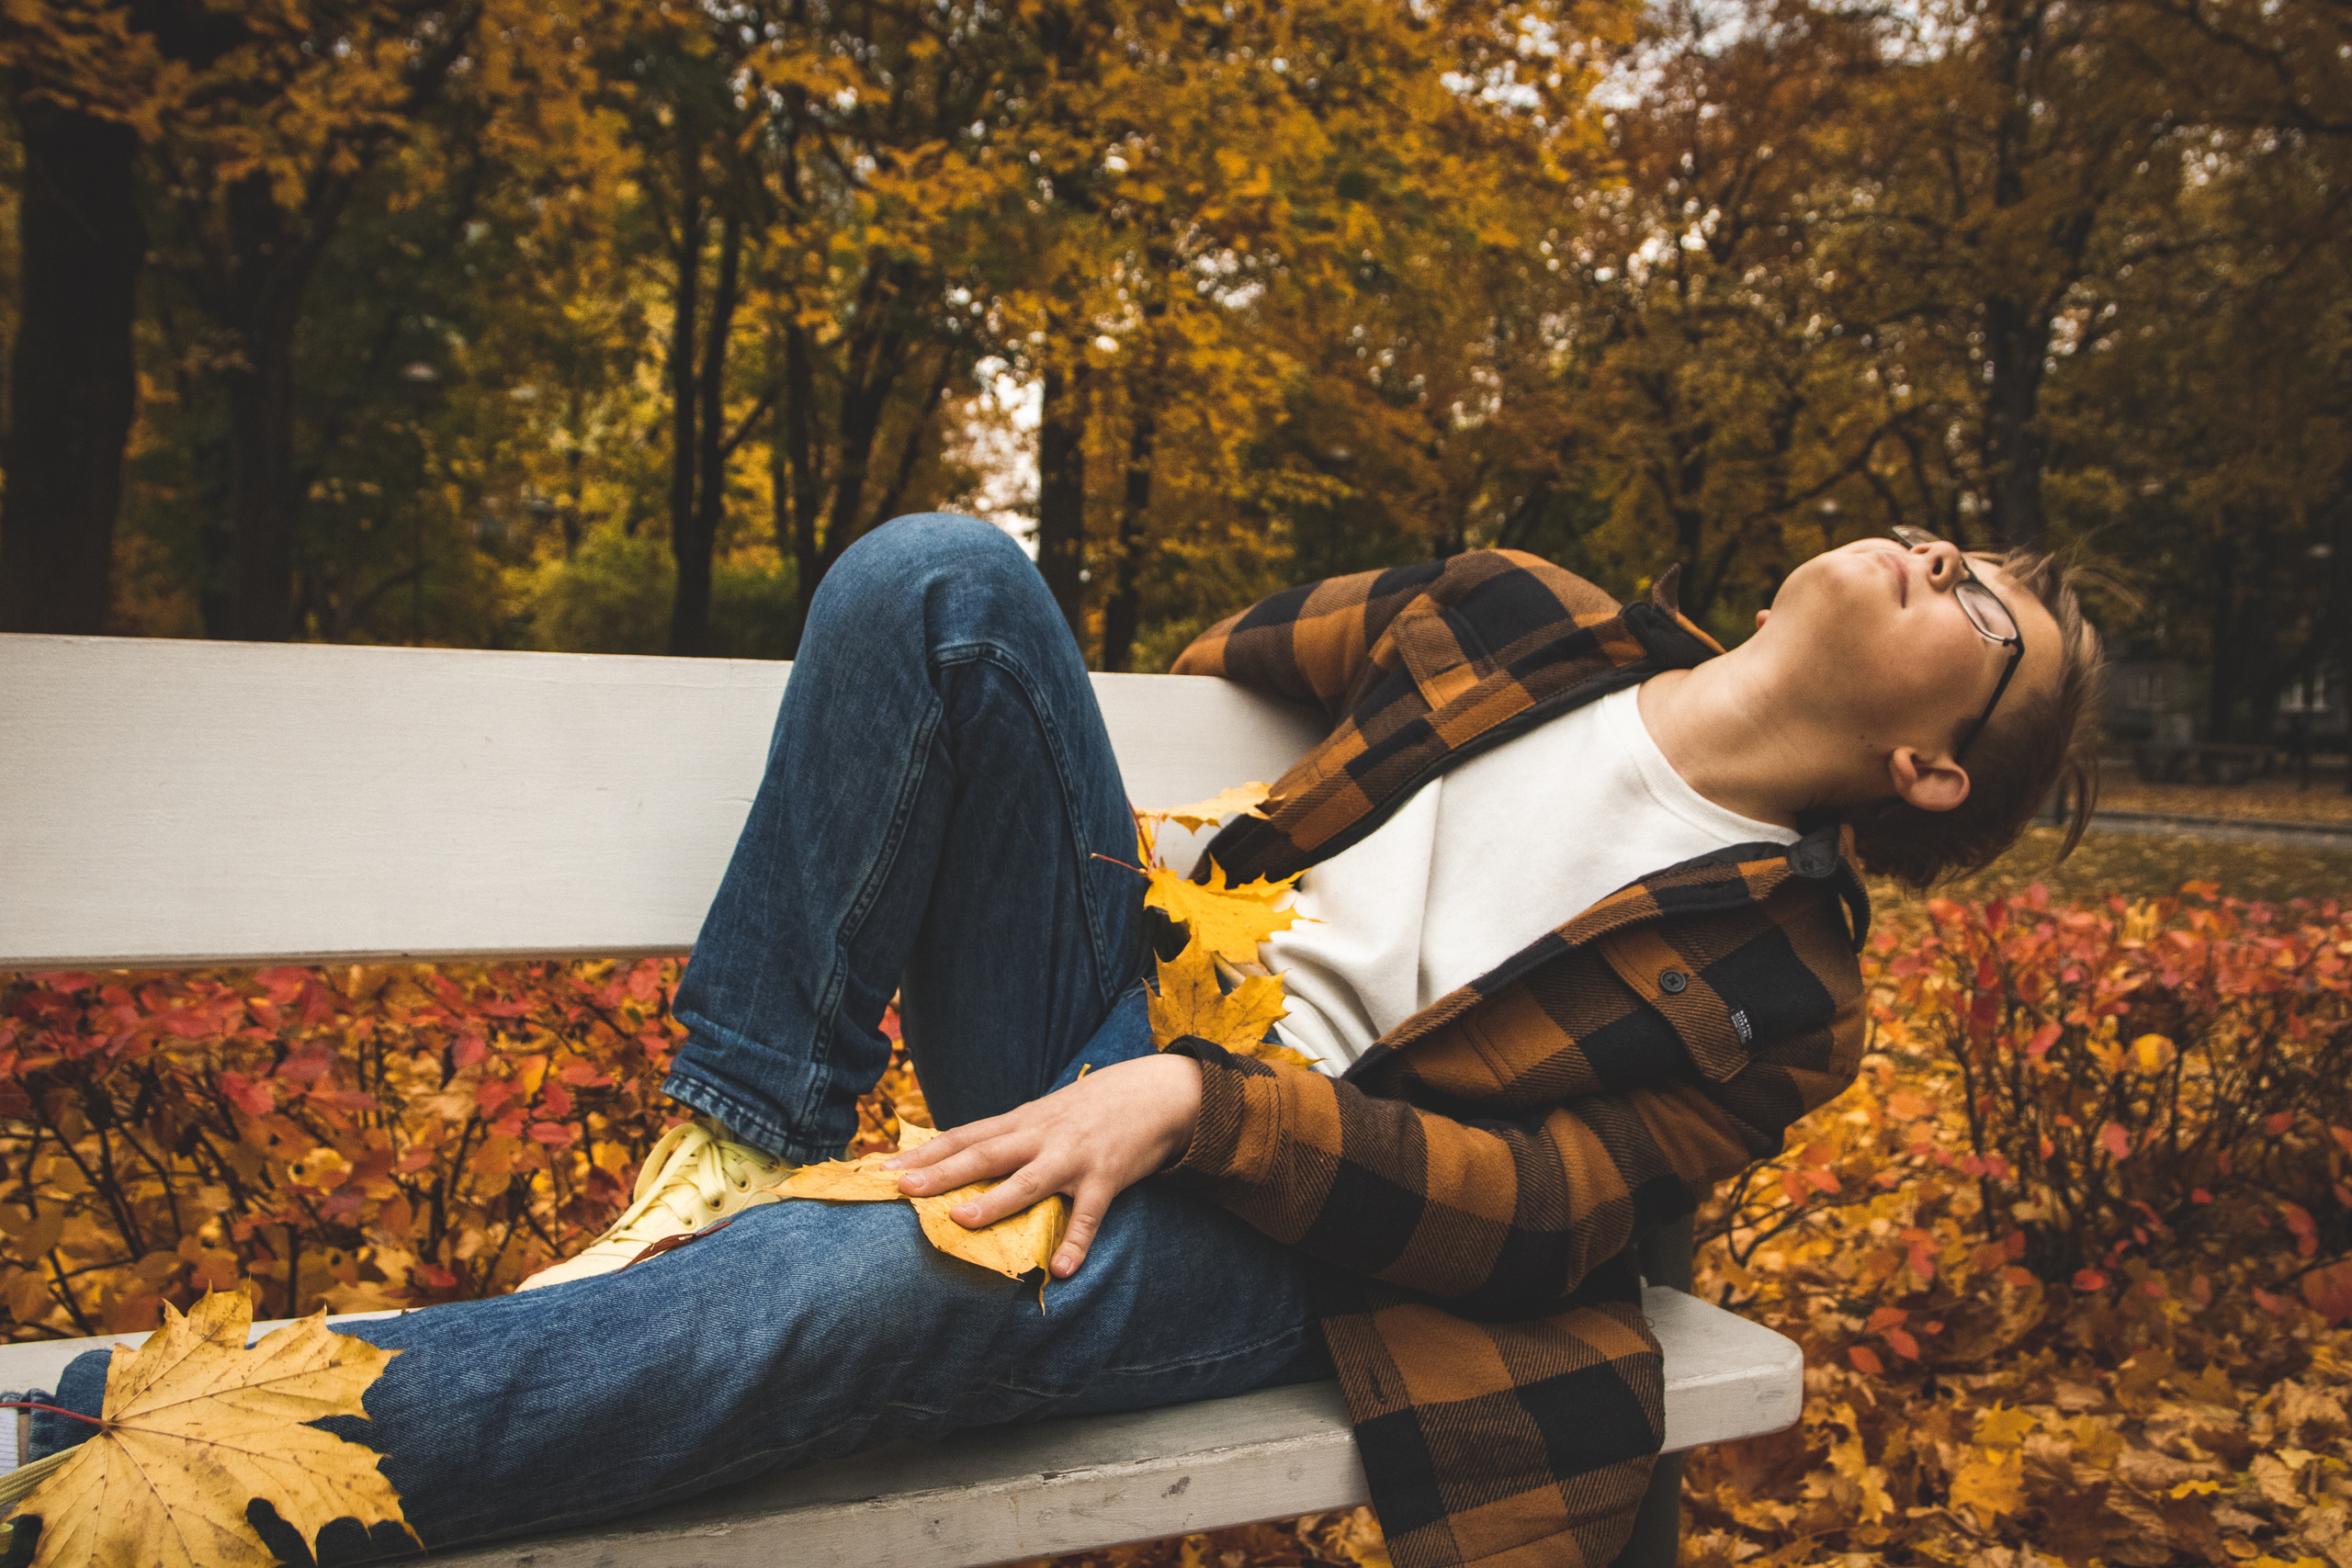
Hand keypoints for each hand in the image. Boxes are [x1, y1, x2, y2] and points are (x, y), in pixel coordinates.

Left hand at [883, 1053, 1202, 1277]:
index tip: (886, 1169)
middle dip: (943, 1172)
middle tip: (905, 1188)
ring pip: (1029, 1181)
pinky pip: (1088, 1216)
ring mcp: (1074, 1158)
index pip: (965, 1135)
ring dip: (996, 1201)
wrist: (1155, 1092)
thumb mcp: (1045, 1113)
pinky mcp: (1107, 1179)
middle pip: (985, 1154)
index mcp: (1023, 1121)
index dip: (925, 1153)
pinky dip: (1075, 1243)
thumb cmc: (1092, 1108)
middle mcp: (1042, 1136)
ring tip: (963, 1221)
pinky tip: (1060, 1270)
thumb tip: (960, 1156)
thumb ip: (1009, 1135)